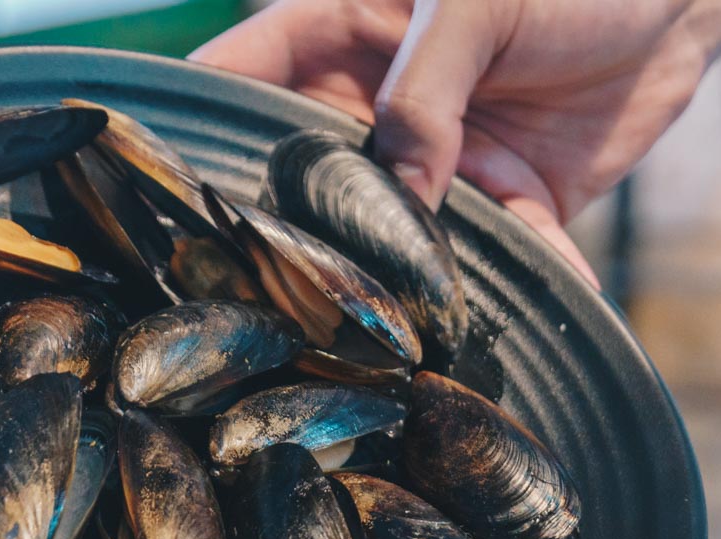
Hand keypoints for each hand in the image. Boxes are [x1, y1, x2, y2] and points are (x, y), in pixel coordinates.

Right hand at [192, 0, 720, 282]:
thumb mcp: (480, 4)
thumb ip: (426, 92)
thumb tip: (397, 191)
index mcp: (341, 33)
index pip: (245, 80)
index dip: (202, 132)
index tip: (171, 199)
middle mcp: (378, 105)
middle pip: (315, 181)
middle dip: (307, 236)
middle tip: (291, 295)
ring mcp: (442, 158)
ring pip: (403, 234)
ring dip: (415, 275)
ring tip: (410, 325)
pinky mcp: (512, 196)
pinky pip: (504, 251)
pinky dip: (527, 276)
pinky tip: (549, 294)